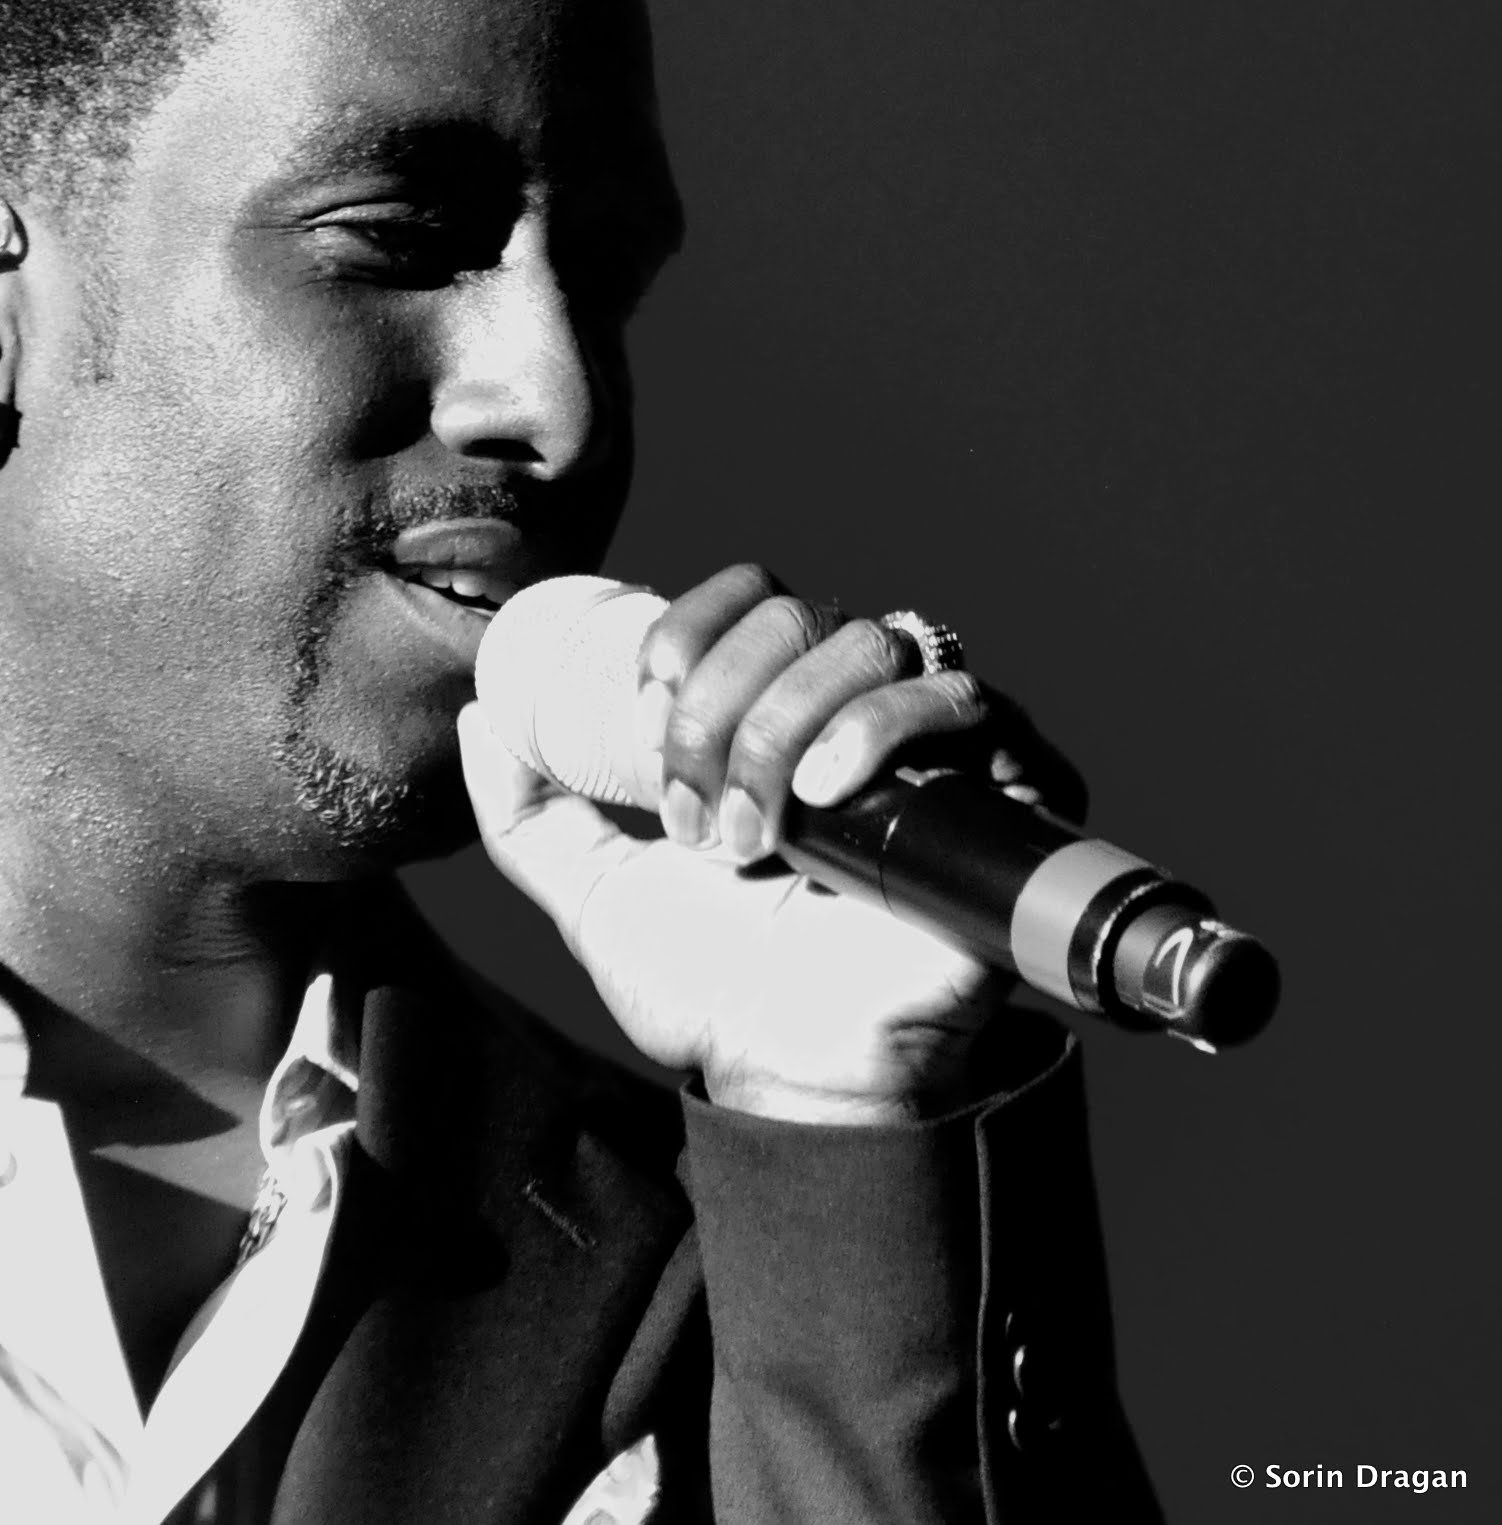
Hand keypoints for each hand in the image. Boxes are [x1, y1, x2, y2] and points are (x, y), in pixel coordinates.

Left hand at [458, 564, 1082, 1123]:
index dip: (690, 626)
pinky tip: (829, 797)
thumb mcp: (595, 891)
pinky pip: (964, 701)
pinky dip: (885, 725)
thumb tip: (483, 715)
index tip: (645, 706)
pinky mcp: (997, 791)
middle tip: (699, 817)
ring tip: (760, 831)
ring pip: (873, 642)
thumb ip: (530, 811)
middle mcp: (853, 716)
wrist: (791, 1072)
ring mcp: (928, 748)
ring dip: (789, 724)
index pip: (747, 599)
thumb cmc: (707, 986)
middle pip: (800, 615)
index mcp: (772, 717)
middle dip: (727, 704)